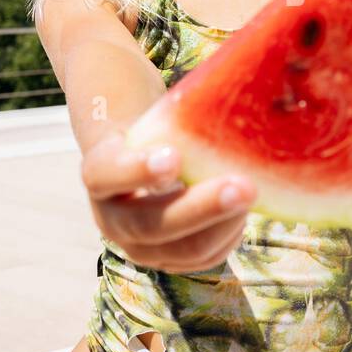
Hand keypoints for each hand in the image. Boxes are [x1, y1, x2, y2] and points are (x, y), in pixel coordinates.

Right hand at [80, 130, 257, 273]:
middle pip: (150, 224)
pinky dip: (227, 238)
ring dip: (223, 226)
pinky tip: (242, 215)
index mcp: (99, 173)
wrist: (141, 159)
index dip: (136, 171)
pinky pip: (201, 260)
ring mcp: (138, 246)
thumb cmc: (154, 129)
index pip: (105, 175)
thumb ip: (174, 115)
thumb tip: (227, 92)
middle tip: (243, 187)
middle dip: (202, 208)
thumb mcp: (153, 118)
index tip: (173, 157)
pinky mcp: (167, 260)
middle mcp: (111, 218)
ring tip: (251, 194)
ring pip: (181, 250)